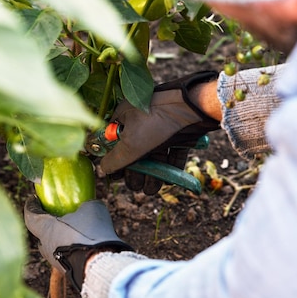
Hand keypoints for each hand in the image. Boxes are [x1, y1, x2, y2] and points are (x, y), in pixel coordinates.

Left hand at [24, 196, 131, 290]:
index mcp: (46, 229)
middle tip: (59, 216)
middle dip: (50, 224)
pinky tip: (86, 245)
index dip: (31, 206)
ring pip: (54, 246)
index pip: (31, 216)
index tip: (33, 199)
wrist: (98, 267)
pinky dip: (72, 250)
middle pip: (42, 233)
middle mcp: (46, 246)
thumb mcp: (92, 209)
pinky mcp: (67, 271)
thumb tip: (86, 205)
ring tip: (76, 232)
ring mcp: (55, 262)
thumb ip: (85, 205)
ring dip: (62, 238)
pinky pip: (66, 257)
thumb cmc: (90, 234)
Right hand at [100, 71, 220, 193]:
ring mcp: (161, 126)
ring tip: (152, 190)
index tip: (117, 177)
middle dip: (136, 172)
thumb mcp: (131, 144)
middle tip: (137, 187)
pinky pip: (172, 152)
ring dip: (152, 174)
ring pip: (154, 154)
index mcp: (124, 117)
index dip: (115, 161)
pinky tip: (168, 179)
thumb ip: (114, 159)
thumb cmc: (157, 121)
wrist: (193, 108)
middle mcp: (141, 121)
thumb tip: (103, 169)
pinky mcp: (179, 132)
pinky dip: (170, 166)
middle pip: (134, 151)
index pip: (113, 142)